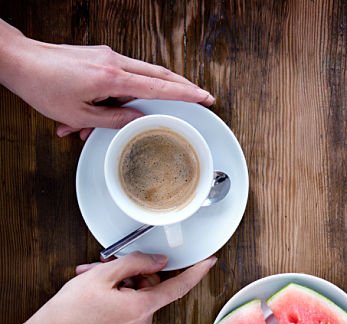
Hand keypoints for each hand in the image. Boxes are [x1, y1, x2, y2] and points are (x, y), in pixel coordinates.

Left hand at [0, 22, 211, 138]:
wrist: (19, 62)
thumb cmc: (44, 87)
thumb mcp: (82, 115)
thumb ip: (116, 119)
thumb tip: (139, 120)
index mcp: (113, 77)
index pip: (159, 86)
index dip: (186, 94)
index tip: (205, 97)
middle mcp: (113, 62)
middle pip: (158, 74)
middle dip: (181, 86)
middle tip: (200, 96)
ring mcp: (105, 57)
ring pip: (137, 78)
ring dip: (138, 101)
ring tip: (123, 122)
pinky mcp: (97, 58)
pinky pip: (118, 78)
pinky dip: (118, 97)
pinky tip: (98, 116)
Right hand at [25, 253, 215, 323]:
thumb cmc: (72, 308)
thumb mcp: (104, 275)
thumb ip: (136, 263)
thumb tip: (160, 261)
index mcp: (142, 308)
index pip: (178, 287)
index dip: (196, 272)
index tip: (209, 261)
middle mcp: (144, 321)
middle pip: (150, 285)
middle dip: (128, 271)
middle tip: (101, 265)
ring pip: (136, 292)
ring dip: (116, 280)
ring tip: (90, 278)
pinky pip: (128, 304)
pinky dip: (114, 293)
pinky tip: (94, 290)